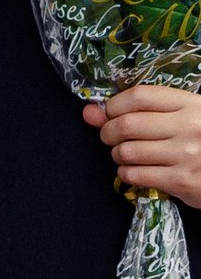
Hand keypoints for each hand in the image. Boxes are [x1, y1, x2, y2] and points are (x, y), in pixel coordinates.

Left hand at [87, 88, 200, 206]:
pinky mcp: (182, 181)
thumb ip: (137, 111)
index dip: (115, 105)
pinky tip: (135, 170)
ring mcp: (187, 155)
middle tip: (112, 137)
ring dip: (117, 154)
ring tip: (125, 154)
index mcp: (191, 104)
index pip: (140, 96)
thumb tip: (88, 112)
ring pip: (127, 152)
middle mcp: (189, 127)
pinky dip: (126, 173)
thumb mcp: (180, 116)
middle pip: (127, 124)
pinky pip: (135, 175)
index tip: (111, 113)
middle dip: (108, 132)